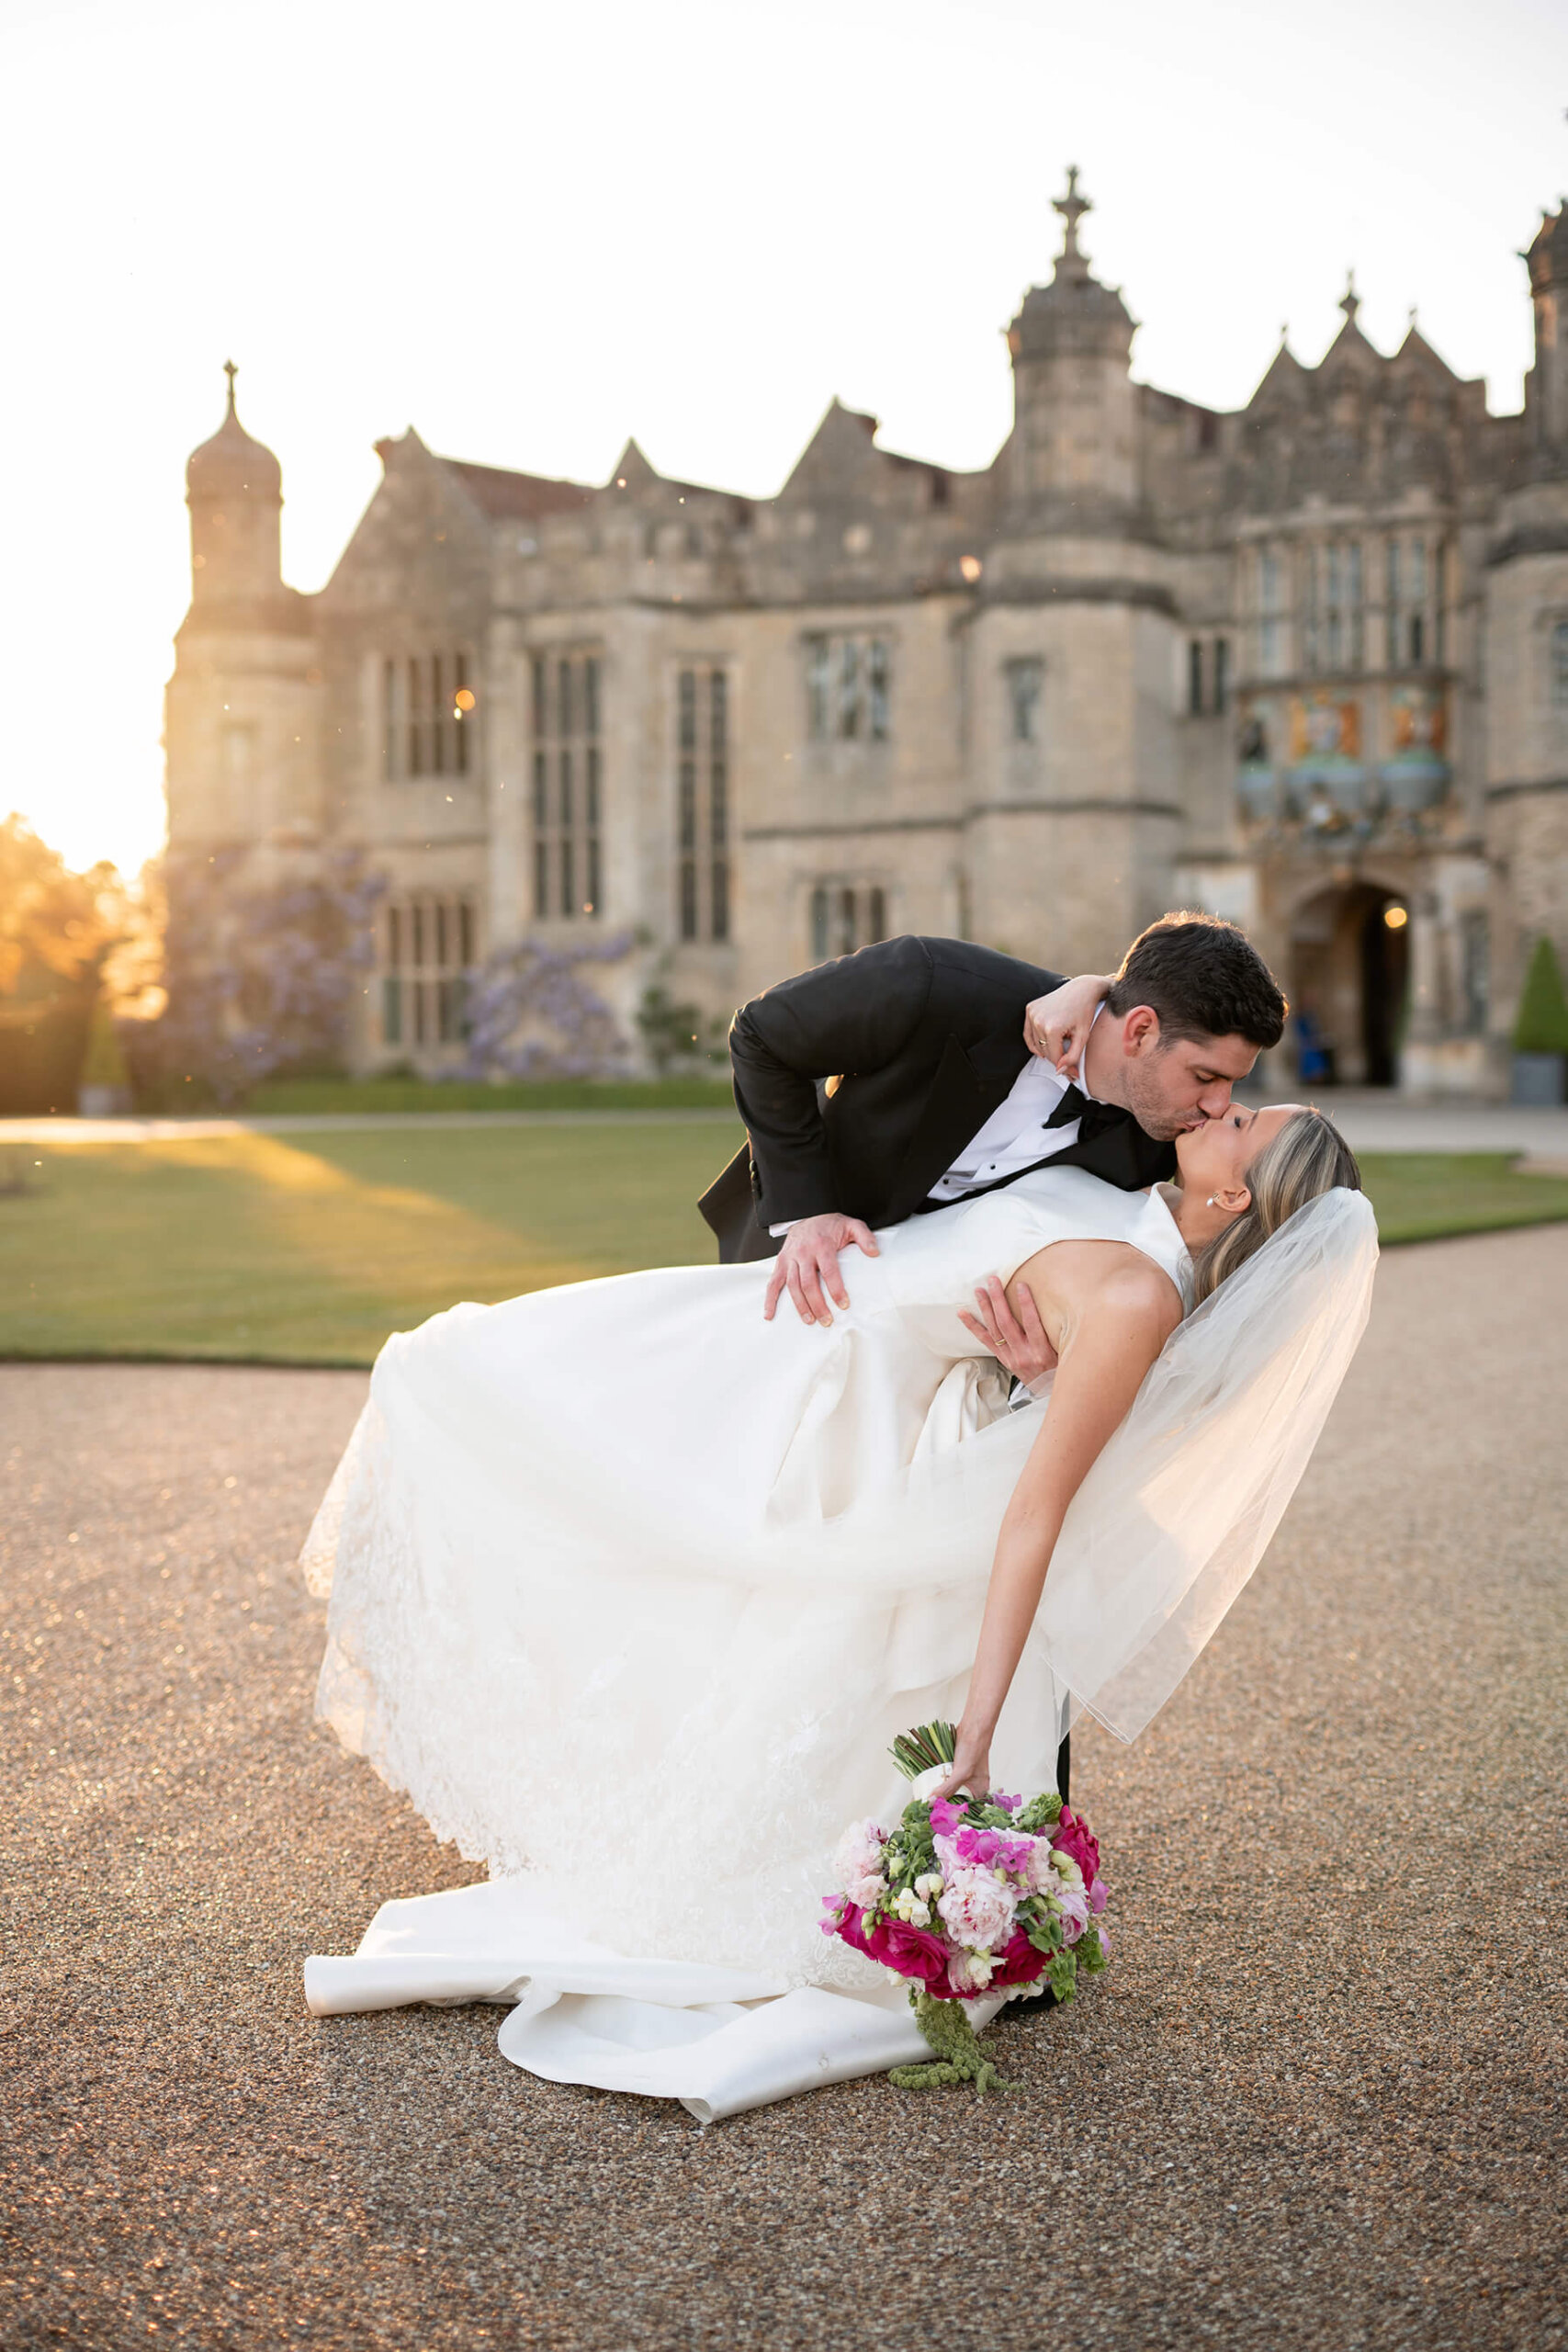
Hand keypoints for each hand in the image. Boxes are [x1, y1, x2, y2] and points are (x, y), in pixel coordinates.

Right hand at [763, 1211, 879, 1326]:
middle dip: (818, 1304)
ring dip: (800, 1306)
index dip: (836, 1289)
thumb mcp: (851, 1225)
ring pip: (792, 1286)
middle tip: (827, 1320)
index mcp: (821, 1244)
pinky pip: (773, 1282)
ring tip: (810, 1321)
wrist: (807, 1213)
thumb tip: (875, 1253)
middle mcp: (803, 1252)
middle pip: (808, 1283)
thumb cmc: (831, 1225)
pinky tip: (770, 1315)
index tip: (844, 1305)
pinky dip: (770, 1300)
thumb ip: (864, 1237)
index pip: (829, 1271)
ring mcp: (789, 1258)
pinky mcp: (781, 1262)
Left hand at [925, 1723, 992, 1805]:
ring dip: (937, 1791)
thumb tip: (930, 1802)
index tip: (932, 1815)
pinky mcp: (954, 1767)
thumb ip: (947, 1788)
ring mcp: (962, 1776)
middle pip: (953, 1799)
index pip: (962, 1807)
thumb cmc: (973, 1749)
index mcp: (979, 1791)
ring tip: (923, 1797)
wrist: (972, 1726)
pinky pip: (944, 1778)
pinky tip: (926, 1783)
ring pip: (947, 1788)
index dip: (948, 1812)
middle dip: (940, 1802)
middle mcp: (971, 1786)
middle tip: (924, 1806)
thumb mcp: (961, 1772)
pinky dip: (936, 1780)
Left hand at [958, 1275, 1057, 1394]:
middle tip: (993, 1281)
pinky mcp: (1003, 1359)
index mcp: (1042, 1351)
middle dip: (999, 1300)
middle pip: (1007, 1323)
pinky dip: (973, 1326)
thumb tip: (1062, 1306)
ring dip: (985, 1308)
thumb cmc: (1060, 1368)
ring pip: (994, 1330)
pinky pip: (985, 1340)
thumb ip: (1060, 1333)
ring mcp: (1011, 1357)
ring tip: (979, 1291)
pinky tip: (963, 1314)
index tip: (1021, 1285)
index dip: (1026, 1303)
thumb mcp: (1066, 1351)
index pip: (1032, 1323)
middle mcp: (1024, 1354)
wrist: (1050, 1391)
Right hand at [1023, 971, 1110, 1077]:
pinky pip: (1028, 1033)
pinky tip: (1044, 1045)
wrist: (1081, 989)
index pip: (1053, 1057)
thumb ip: (1072, 1057)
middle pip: (1045, 1052)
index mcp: (1052, 1028)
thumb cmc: (1084, 1010)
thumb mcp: (1083, 1037)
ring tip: (1060, 1045)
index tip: (1072, 1072)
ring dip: (1047, 1048)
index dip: (1064, 1067)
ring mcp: (1032, 1014)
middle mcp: (1039, 1020)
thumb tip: (1060, 1071)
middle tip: (1068, 1059)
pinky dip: (1035, 1041)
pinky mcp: (1030, 1009)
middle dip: (1057, 1057)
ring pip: (1036, 1044)